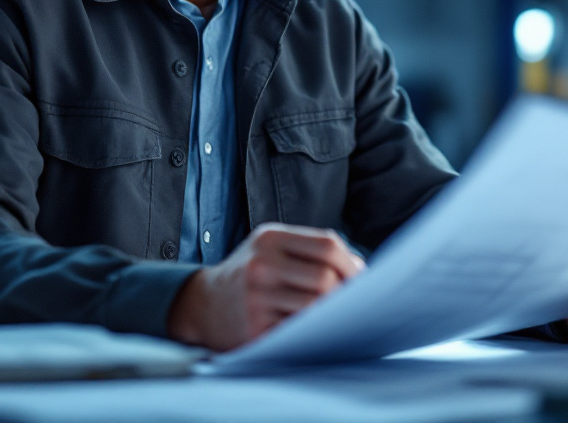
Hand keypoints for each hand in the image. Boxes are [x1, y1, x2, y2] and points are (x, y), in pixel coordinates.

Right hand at [166, 223, 364, 351]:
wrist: (204, 303)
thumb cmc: (251, 273)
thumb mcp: (272, 248)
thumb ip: (312, 251)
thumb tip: (361, 268)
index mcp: (271, 237)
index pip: (328, 245)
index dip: (352, 263)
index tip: (363, 279)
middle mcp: (262, 263)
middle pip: (325, 278)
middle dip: (347, 292)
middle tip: (354, 302)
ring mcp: (256, 297)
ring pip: (315, 306)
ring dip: (333, 313)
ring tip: (338, 315)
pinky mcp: (254, 327)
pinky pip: (299, 330)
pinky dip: (314, 330)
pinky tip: (316, 329)